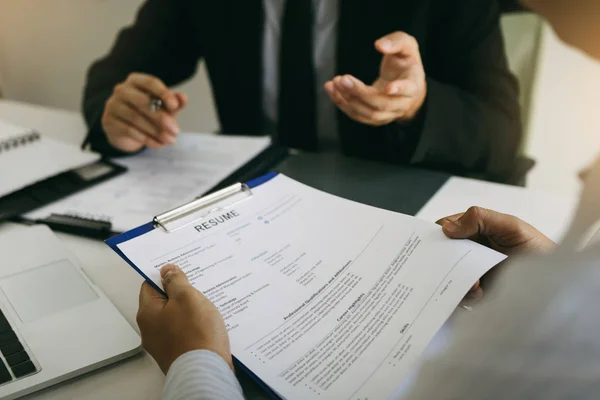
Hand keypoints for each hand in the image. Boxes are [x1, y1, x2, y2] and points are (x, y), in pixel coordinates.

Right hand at [101, 73, 187, 152]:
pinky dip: (147, 139)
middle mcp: (122, 90)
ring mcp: (113, 105)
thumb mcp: (164, 108)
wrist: (125, 131)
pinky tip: (159, 145)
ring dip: (156, 132)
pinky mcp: (108, 121)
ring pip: (136, 118)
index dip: (163, 93)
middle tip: (176, 130)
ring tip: (170, 140)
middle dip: (162, 117)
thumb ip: (174, 103)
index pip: (150, 82)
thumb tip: (183, 98)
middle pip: (143, 101)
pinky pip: (129, 130)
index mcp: (136, 81)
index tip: (175, 106)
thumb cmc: (148, 114)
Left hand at [136, 264, 231, 373]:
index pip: (150, 286)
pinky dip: (194, 327)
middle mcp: (150, 330)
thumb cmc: (196, 335)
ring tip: (206, 307)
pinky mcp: (178, 354)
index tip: (180, 271)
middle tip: (197, 288)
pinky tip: (207, 325)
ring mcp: (163, 344)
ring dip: (189, 311)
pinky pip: (184, 333)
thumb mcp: (187, 298)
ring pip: (175, 318)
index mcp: (147, 313)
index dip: (165, 276)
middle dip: (180, 294)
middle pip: (163, 303)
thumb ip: (176, 281)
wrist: (206, 371)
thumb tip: (166, 270)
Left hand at [324, 32, 426, 126]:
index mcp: (413, 84)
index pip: (408, 89)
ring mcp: (388, 114)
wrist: (406, 84)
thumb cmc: (405, 62)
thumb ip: (396, 42)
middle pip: (381, 104)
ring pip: (368, 113)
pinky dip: (343, 104)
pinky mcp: (374, 118)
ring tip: (334, 83)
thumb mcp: (407, 46)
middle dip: (360, 92)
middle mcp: (402, 103)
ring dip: (348, 100)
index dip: (399, 89)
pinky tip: (332, 90)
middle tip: (343, 79)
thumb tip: (379, 45)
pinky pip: (357, 116)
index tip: (388, 87)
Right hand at [437, 207, 555, 301]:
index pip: (446, 228)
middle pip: (441, 253)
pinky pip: (457, 295)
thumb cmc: (538, 250)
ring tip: (475, 282)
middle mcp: (469, 251)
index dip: (438, 233)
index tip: (437, 242)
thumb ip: (480, 218)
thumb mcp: (511, 226)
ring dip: (453, 278)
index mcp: (475, 230)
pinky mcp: (475, 294)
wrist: (557, 284)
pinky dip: (464, 294)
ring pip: (445, 275)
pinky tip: (480, 292)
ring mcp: (471, 273)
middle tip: (449, 265)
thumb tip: (446, 228)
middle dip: (442, 259)